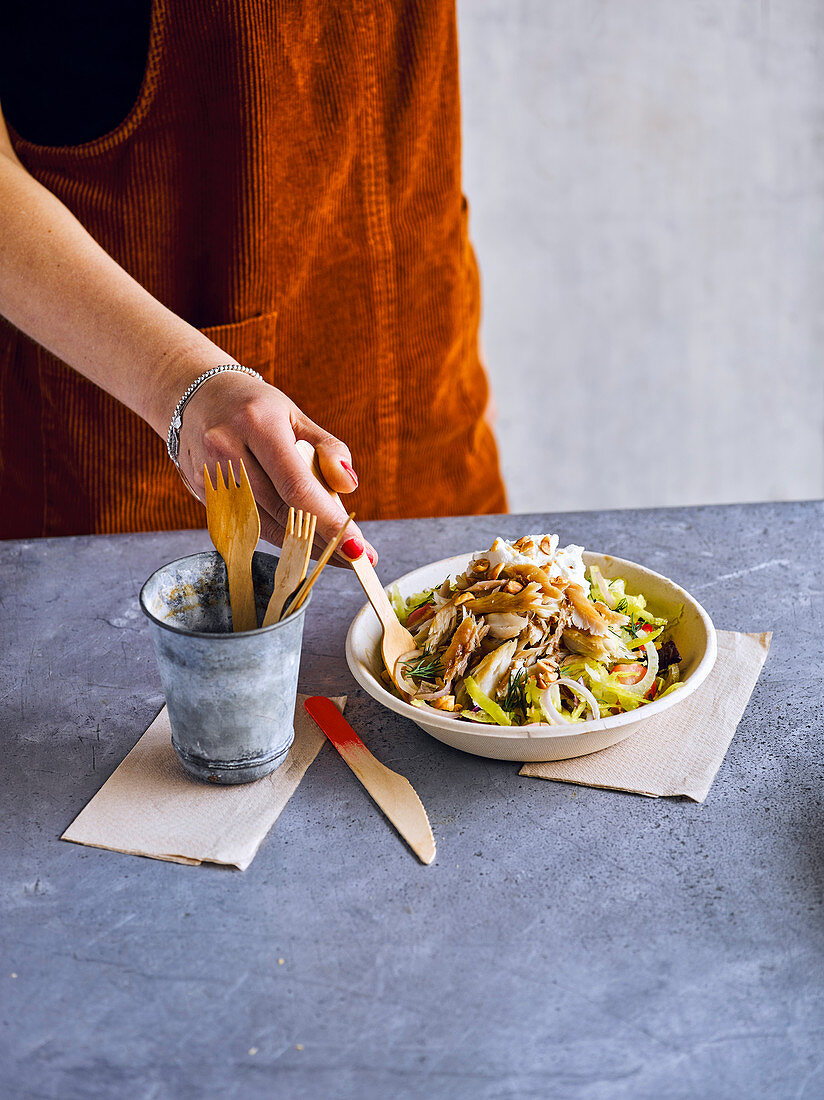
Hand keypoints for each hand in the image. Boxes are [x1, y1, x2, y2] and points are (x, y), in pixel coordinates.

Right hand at [176, 371, 376, 564]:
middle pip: (281, 511)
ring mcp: (210, 475)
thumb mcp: (297, 416)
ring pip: (264, 526)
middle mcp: (227, 449)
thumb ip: (328, 448)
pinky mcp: (204, 493)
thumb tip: (349, 487)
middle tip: (357, 557)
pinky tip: (303, 542)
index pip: (297, 486)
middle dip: (323, 540)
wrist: (196, 396)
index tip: (357, 547)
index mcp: (257, 423)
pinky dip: (279, 536)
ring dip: (303, 545)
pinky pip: (248, 525)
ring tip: (336, 553)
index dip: (328, 522)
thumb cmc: (257, 408)